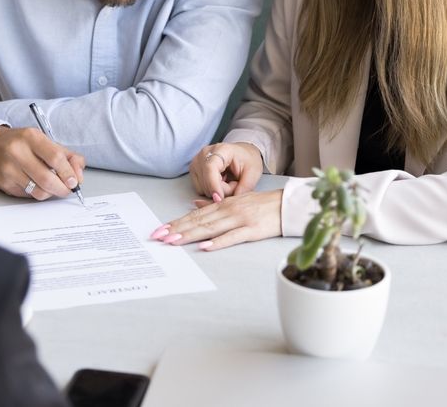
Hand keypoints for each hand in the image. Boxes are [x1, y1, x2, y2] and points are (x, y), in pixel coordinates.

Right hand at [0, 126, 84, 199]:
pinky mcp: (4, 183)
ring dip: (51, 193)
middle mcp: (17, 152)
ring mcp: (8, 169)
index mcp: (31, 137)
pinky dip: (38, 193)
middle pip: (47, 179)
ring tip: (53, 186)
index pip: (55, 158)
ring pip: (38, 191)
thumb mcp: (46, 142)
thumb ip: (67, 156)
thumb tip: (79, 175)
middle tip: (67, 189)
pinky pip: (28, 195)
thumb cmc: (23, 144)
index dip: (68, 173)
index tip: (75, 181)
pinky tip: (37, 184)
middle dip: (62, 188)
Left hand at [149, 189, 282, 250]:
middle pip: (198, 221)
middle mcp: (228, 210)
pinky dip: (218, 242)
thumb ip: (215, 205)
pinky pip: (233, 237)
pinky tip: (205, 246)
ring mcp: (240, 219)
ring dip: (190, 234)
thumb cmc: (263, 205)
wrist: (288, 205)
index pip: (195, 215)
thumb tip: (194, 206)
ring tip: (173, 241)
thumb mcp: (237, 201)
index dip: (177, 222)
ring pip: (210, 228)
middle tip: (159, 237)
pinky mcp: (252, 230)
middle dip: (177, 229)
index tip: (160, 230)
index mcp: (223, 205)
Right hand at [189, 142, 263, 199]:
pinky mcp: (194, 170)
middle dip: (222, 190)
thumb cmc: (248, 161)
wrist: (243, 154)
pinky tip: (220, 182)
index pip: (210, 168)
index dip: (214, 185)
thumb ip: (243, 188)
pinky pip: (200, 189)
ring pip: (203, 188)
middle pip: (207, 181)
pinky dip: (211, 190)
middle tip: (235, 183)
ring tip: (228, 181)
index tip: (219, 199)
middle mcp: (204, 154)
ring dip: (217, 190)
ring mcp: (197, 162)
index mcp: (221, 149)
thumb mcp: (253, 174)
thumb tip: (229, 202)